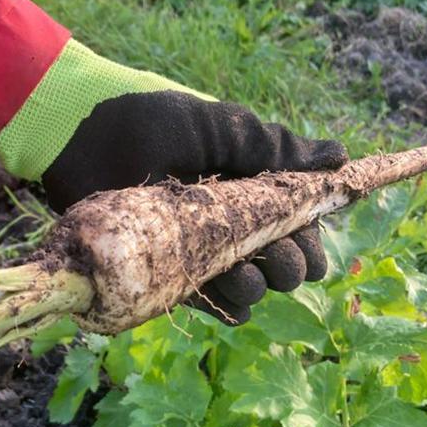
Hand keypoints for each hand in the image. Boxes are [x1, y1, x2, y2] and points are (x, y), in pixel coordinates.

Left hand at [0, 41, 345, 323]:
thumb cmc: (153, 120)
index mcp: (250, 187)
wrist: (84, 134)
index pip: (298, 222)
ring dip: (258, 285)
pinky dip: (225, 306)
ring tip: (248, 271)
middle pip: (280, 261)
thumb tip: (342, 156)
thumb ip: (278, 147)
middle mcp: (230, 223)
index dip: (313, 237)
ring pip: (248, 287)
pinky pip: (207, 302)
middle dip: (291, 265)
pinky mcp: (165, 272)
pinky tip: (231, 297)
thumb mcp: (223, 128)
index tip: (316, 242)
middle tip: (283, 258)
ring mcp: (198, 250)